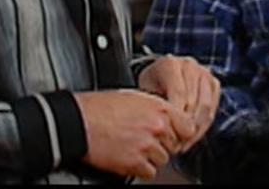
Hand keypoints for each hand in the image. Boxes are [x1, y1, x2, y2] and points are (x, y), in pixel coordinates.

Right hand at [74, 89, 196, 180]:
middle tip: (146, 140)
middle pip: (175, 145)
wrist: (79, 121)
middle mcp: (156, 126)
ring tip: (135, 147)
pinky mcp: (134, 163)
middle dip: (163, 144)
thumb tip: (168, 116)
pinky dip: (141, 168)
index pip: (188, 127)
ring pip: (163, 160)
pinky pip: (150, 172)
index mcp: (159, 108)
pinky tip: (130, 157)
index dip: (181, 132)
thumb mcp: (135, 97)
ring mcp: (146, 146)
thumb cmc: (100, 107)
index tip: (174, 135)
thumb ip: (155, 107)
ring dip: (151, 157)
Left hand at [137, 55, 221, 150]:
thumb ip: (153, 107)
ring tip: (186, 143)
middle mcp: (190, 66)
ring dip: (197, 129)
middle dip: (187, 127)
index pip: (179, 94)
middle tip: (177, 145)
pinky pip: (213, 107)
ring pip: (206, 107)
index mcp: (170, 65)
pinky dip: (205, 125)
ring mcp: (204, 73)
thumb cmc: (151, 85)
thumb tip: (161, 130)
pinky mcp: (213, 83)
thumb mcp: (145, 92)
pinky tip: (194, 136)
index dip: (177, 117)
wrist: (161, 72)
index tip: (169, 136)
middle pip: (194, 101)